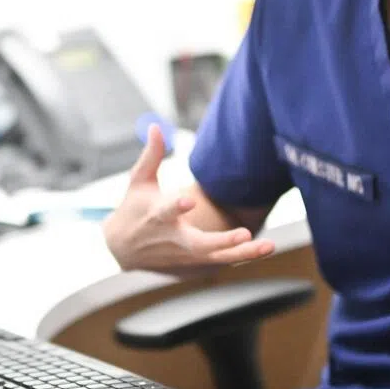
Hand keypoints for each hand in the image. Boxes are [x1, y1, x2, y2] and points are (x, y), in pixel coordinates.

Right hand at [102, 124, 273, 271]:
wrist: (121, 249)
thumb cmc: (133, 208)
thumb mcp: (138, 181)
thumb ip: (152, 155)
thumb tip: (155, 125)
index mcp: (156, 215)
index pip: (166, 211)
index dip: (176, 206)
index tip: (189, 200)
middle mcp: (172, 237)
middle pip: (197, 244)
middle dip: (221, 241)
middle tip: (244, 234)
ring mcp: (184, 253)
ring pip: (215, 257)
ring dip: (242, 253)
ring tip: (268, 245)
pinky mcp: (192, 263)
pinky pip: (220, 261)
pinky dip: (241, 257)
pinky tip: (264, 248)